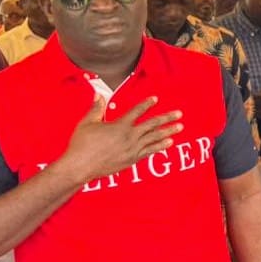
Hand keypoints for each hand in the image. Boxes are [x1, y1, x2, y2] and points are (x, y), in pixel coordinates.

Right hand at [58, 95, 181, 183]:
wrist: (80, 166)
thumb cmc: (81, 144)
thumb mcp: (87, 123)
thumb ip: (96, 108)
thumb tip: (99, 95)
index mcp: (119, 126)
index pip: (137, 111)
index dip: (147, 104)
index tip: (156, 99)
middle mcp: (129, 137)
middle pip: (152, 124)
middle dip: (167, 118)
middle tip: (179, 114)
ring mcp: (132, 149)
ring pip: (154, 138)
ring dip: (168, 132)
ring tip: (180, 127)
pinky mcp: (132, 160)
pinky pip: (150, 151)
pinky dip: (160, 146)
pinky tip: (169, 143)